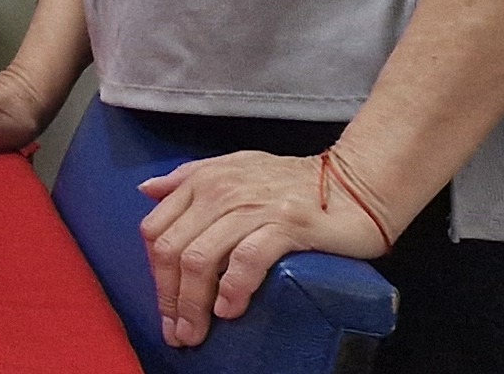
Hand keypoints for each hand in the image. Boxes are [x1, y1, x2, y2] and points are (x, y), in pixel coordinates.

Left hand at [139, 149, 394, 348]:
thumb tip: (147, 189)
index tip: (164, 306)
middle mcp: (220, 192)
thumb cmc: (294, 182)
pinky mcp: (287, 225)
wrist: (356, 182)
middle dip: (169, 298)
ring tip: (196, 333)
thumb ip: (189, 177)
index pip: (156, 231)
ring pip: (201, 259)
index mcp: (203, 181)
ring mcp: (253, 208)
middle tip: (176, 332)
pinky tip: (228, 310)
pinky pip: (246, 260)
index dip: (153, 274)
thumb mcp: (234, 169)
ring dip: (193, 304)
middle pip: (172, 250)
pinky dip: (232, 288)